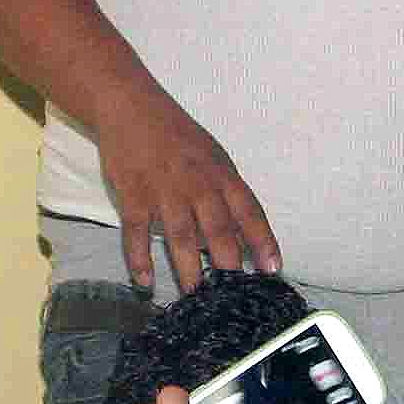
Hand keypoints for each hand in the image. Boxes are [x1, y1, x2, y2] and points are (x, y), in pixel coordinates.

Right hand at [101, 90, 277, 293]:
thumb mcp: (213, 157)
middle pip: (217, 228)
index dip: (263, 241)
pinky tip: (146, 282)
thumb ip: (228, 195)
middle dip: (228, 263)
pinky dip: (140, 259)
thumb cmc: (177, 135)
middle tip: (234, 294)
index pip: (249, 211)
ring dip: (188, 269)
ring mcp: (163, 191)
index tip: (272, 269)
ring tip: (195, 297)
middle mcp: (196, 183)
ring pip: (180, 236)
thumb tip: (244, 237)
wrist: (131, 107)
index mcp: (220, 173)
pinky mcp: (132, 196)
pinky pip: (137, 233)